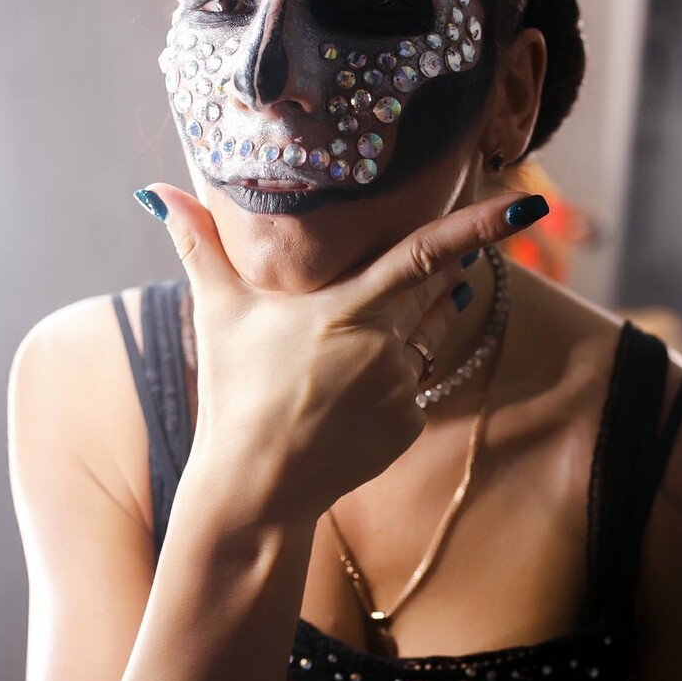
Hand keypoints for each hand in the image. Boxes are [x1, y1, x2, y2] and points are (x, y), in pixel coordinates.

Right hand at [133, 185, 547, 518]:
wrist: (256, 487)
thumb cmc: (234, 394)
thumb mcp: (217, 315)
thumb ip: (199, 249)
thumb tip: (158, 193)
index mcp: (345, 310)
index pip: (422, 255)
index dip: (476, 226)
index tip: (523, 205)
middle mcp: (384, 347)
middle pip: (438, 285)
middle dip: (456, 258)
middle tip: (468, 235)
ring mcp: (401, 389)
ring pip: (429, 333)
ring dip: (425, 313)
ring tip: (391, 315)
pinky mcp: (410, 425)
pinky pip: (416, 382)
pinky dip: (399, 371)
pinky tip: (357, 386)